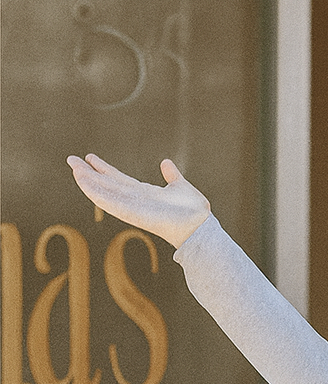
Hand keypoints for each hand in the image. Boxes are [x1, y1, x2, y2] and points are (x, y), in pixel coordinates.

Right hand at [66, 154, 211, 248]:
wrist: (200, 226)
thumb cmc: (193, 211)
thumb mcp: (181, 186)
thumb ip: (172, 175)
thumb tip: (166, 162)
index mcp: (145, 193)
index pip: (119, 179)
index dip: (104, 168)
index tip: (90, 157)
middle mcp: (136, 200)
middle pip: (107, 184)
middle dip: (89, 173)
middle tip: (71, 159)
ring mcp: (133, 207)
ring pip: (105, 192)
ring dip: (89, 181)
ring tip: (74, 169)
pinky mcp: (132, 214)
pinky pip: (110, 202)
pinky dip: (96, 193)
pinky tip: (84, 182)